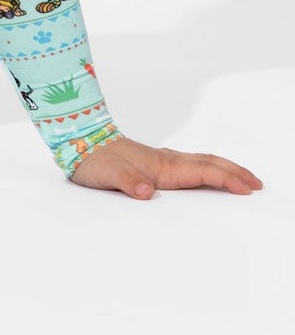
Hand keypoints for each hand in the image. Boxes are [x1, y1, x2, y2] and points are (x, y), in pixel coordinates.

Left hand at [69, 135, 262, 199]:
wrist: (78, 141)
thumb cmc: (93, 159)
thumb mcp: (108, 174)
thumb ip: (128, 182)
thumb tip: (146, 192)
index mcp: (162, 166)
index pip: (202, 171)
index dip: (226, 179)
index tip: (246, 188)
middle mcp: (166, 161)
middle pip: (209, 164)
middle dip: (234, 173)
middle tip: (257, 183)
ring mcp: (161, 161)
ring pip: (200, 163)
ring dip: (223, 170)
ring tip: (241, 180)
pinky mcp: (154, 164)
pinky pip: (189, 165)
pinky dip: (207, 170)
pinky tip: (208, 176)